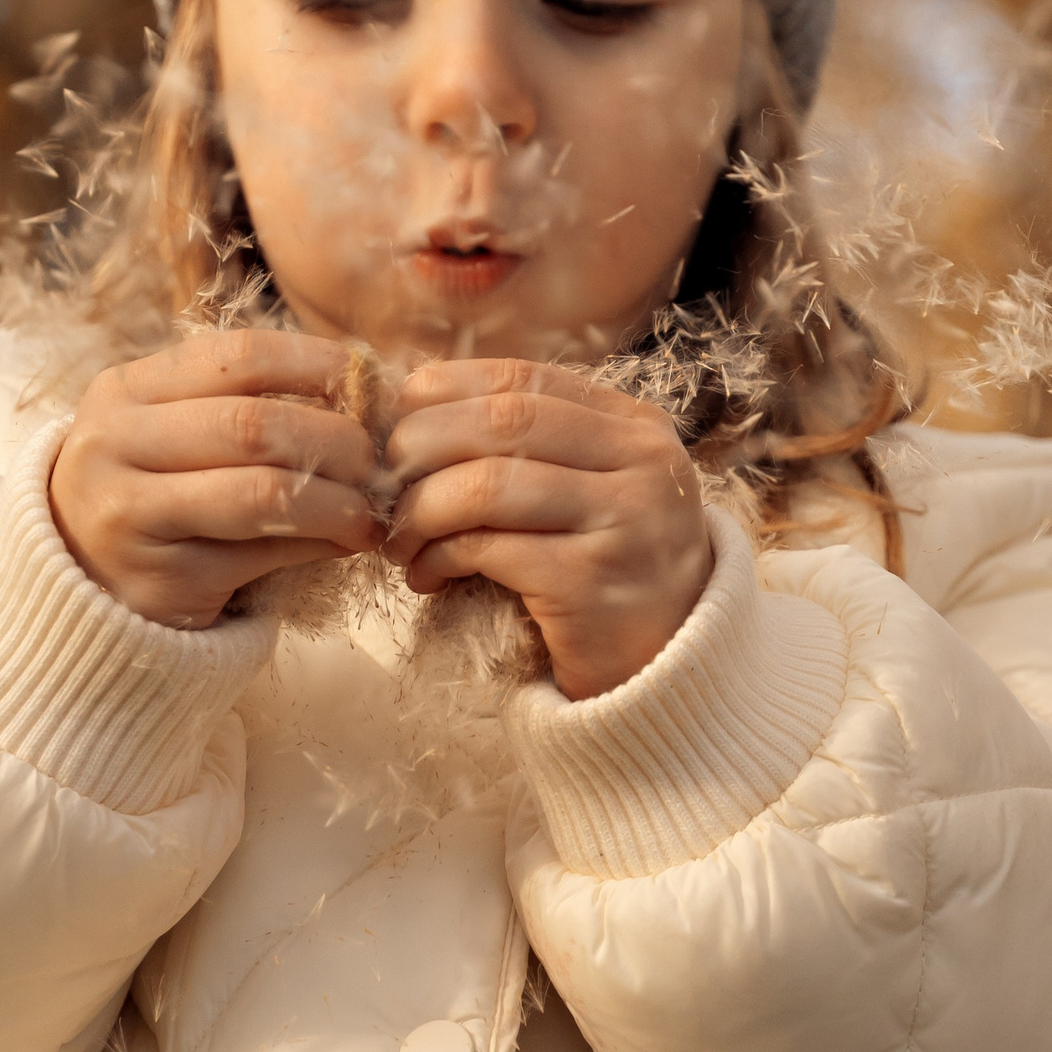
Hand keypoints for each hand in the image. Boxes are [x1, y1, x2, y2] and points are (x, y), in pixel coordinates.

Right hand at [48, 331, 381, 627]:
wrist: (76, 584)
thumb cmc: (150, 491)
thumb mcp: (170, 430)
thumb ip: (243, 403)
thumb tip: (364, 393)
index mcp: (125, 391)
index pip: (239, 357)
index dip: (317, 365)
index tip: (368, 384)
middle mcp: (115, 445)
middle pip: (254, 425)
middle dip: (336, 440)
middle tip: (378, 460)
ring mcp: (129, 515)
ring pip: (262, 493)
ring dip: (336, 501)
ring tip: (370, 511)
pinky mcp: (158, 580)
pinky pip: (259, 556)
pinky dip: (317, 546)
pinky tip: (344, 543)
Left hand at [382, 359, 712, 700]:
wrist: (666, 673)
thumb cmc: (605, 573)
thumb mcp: (591, 491)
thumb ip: (533, 448)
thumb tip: (416, 410)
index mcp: (636, 427)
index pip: (525, 379)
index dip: (447, 389)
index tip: (398, 417)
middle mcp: (643, 463)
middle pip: (502, 422)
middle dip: (422, 446)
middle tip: (385, 482)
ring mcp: (624, 520)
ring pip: (488, 485)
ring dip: (421, 509)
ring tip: (400, 538)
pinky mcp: (593, 582)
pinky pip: (488, 549)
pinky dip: (439, 557)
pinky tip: (426, 576)